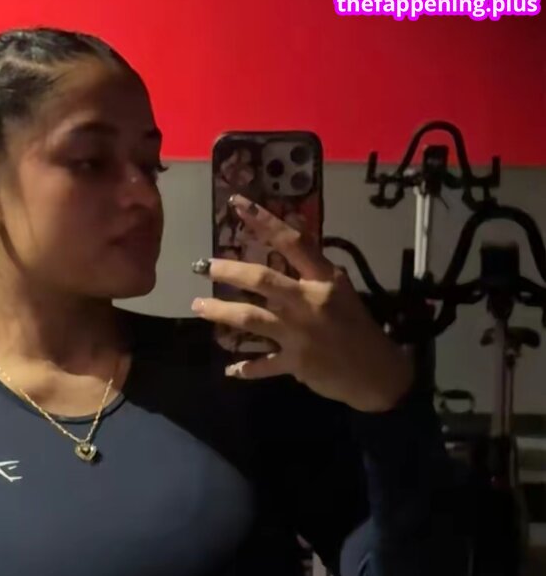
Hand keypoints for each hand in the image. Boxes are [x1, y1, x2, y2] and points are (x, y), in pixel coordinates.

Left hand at [191, 194, 413, 412]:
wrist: (376, 372)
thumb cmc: (357, 327)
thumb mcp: (340, 292)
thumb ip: (311, 276)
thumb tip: (280, 259)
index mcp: (323, 279)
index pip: (292, 241)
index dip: (264, 221)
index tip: (237, 203)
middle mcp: (309, 302)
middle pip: (262, 280)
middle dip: (229, 271)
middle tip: (204, 267)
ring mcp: (300, 333)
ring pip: (251, 319)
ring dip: (221, 313)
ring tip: (199, 307)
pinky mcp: (295, 363)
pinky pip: (262, 365)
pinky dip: (244, 367)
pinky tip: (229, 368)